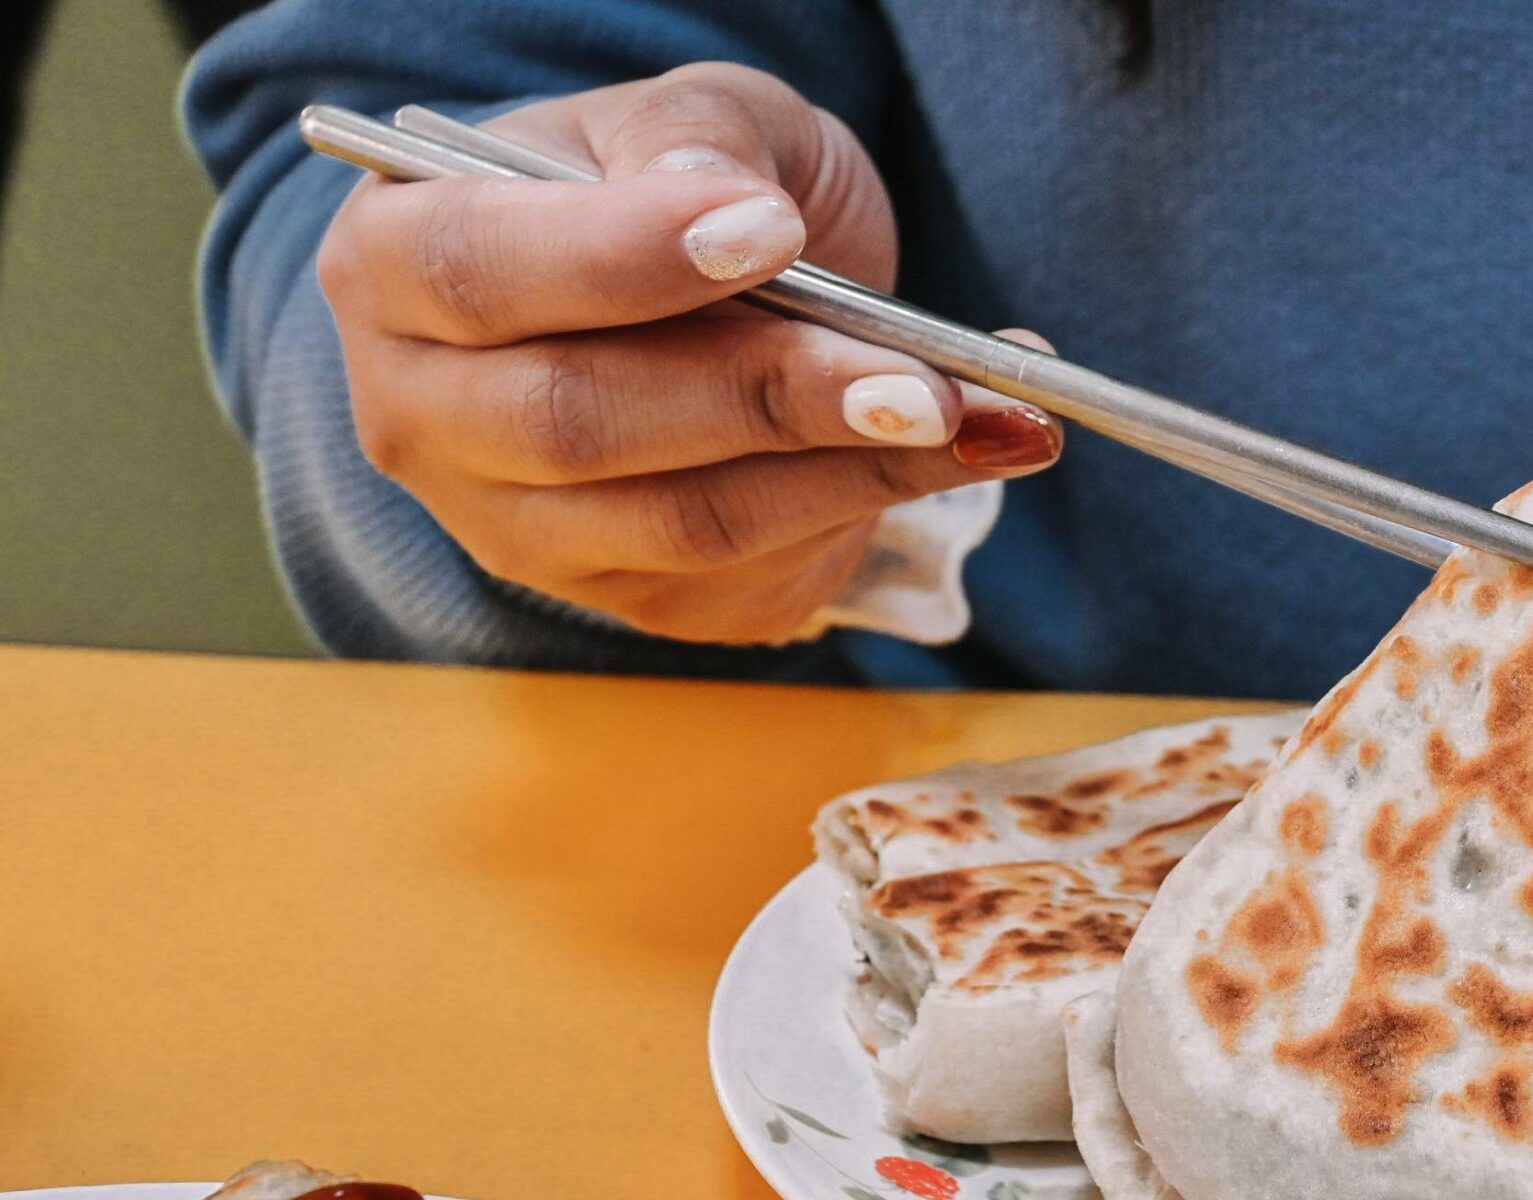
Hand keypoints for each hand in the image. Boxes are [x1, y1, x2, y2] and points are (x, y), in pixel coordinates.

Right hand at [315, 63, 1061, 644]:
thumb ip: (693, 143)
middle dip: (771, 395)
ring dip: (853, 472)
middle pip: (581, 422)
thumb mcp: (687, 119)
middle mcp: (424, 417)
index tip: (771, 233)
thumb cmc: (668, 190)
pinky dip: (878, 510)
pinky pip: (750, 573)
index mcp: (394, 262)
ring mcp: (522, 531)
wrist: (698, 299)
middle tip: (924, 375)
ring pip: (682, 522)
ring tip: (992, 416)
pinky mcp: (632, 601)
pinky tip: (978, 450)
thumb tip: (721, 205)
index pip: (481, 271)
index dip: (623, 261)